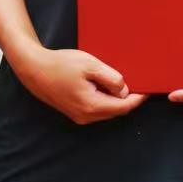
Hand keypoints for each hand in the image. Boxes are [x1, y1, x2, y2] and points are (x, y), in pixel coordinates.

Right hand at [14, 47, 146, 124]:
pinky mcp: (75, 113)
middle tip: (136, 81)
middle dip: (128, 99)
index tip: (148, 89)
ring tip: (118, 81)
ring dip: (115, 99)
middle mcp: (86, 116)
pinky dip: (105, 99)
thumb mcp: (91, 65)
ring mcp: (79, 117)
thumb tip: (125, 91)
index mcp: (91, 106)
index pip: (124, 107)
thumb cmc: (61, 64)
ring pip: (107, 111)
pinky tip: (103, 84)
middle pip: (116, 111)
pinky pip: (97, 109)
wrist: (34, 70)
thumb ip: (111, 78)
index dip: (138, 98)